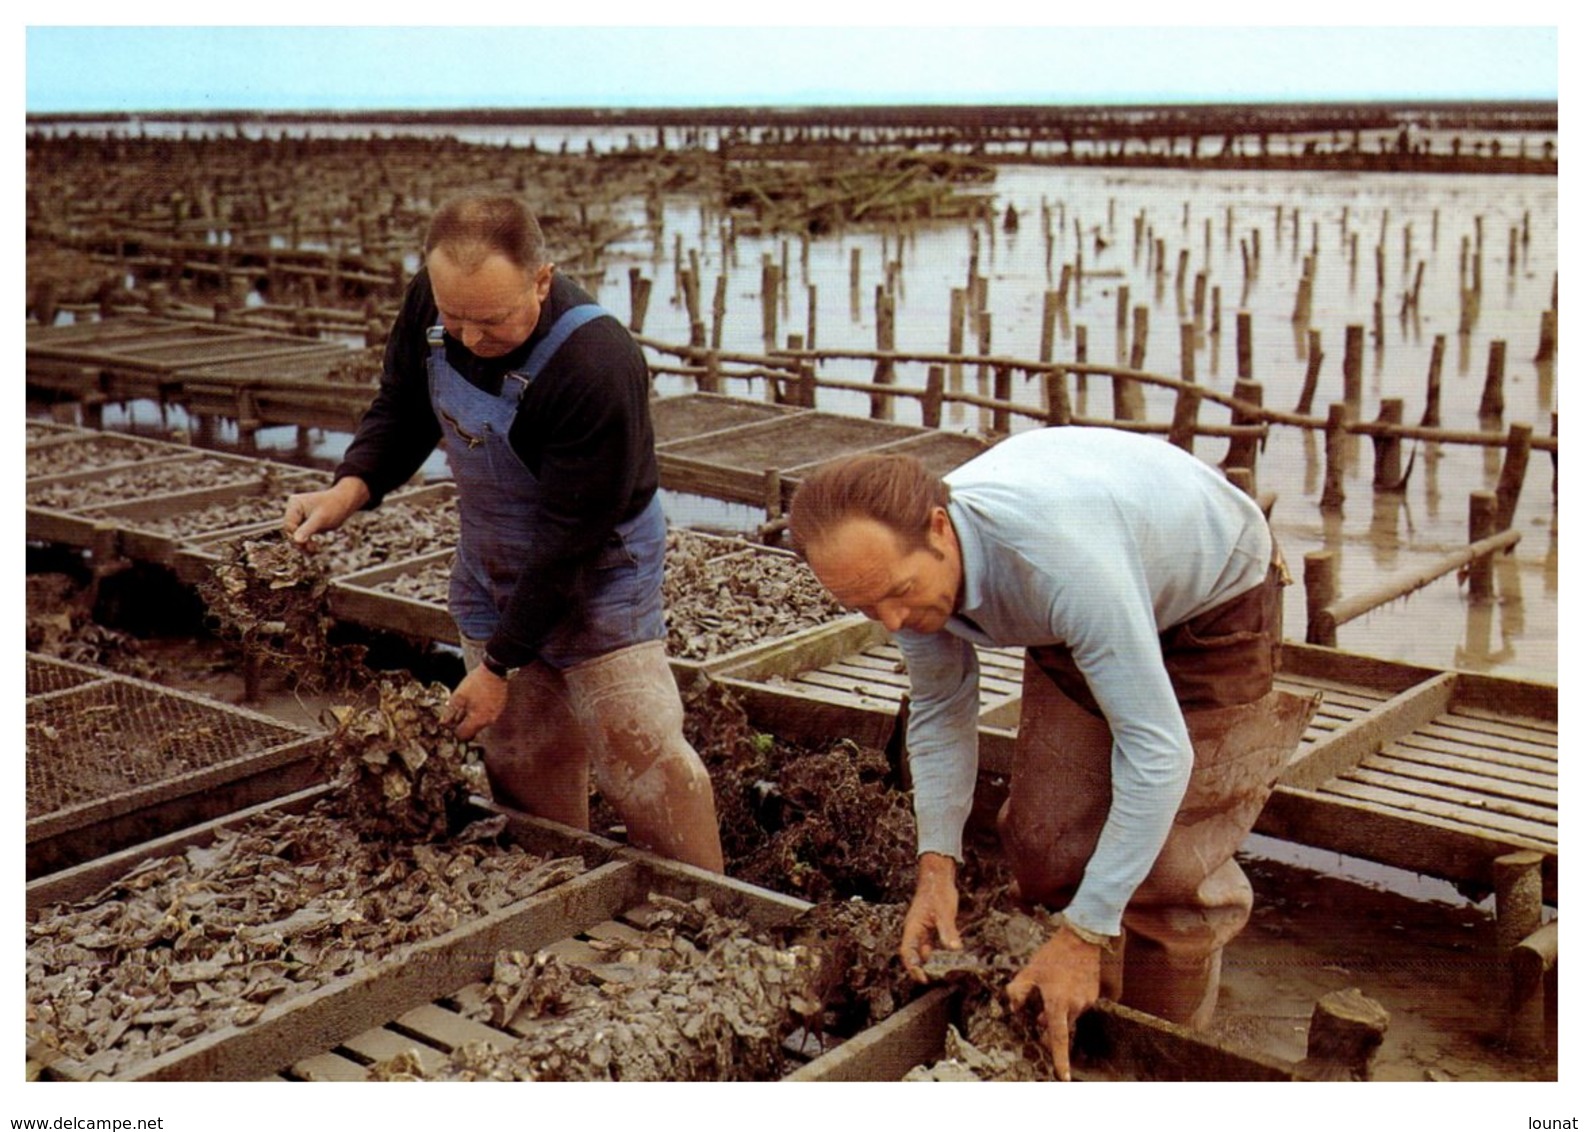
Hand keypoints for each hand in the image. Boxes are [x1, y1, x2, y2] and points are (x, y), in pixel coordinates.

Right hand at [284, 477, 369, 550]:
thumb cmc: (334, 507)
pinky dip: (307, 542)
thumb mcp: (321, 519)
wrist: (345, 504)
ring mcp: (298, 517)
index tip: (304, 544)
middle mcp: (294, 509)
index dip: (295, 535)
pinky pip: (302, 536)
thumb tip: (296, 541)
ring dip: (303, 544)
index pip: (289, 524)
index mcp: (294, 504)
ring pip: (295, 535)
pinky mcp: (304, 524)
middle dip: (299, 541)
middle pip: (290, 530)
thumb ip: (307, 529)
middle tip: (310, 550)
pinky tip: (313, 549)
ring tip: (312, 551)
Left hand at [445, 664, 508, 740]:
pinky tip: (476, 701)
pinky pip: (487, 716)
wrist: (494, 671)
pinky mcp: (499, 708)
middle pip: (472, 731)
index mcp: (477, 720)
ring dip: (472, 718)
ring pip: (480, 723)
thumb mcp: (458, 697)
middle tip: (457, 713)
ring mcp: (495, 715)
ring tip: (467, 705)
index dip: (454, 731)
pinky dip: (480, 712)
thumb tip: (443, 723)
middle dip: (463, 724)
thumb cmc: (475, 683)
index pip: (463, 735)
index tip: (450, 723)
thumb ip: (450, 712)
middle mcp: (488, 721)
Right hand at [899, 852, 961, 981]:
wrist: (938, 877)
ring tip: (944, 974)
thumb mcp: (944, 912)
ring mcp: (923, 929)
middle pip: (915, 955)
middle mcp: (916, 931)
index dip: (912, 967)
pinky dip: (939, 953)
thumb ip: (948, 931)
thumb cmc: (937, 891)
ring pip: (925, 951)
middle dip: (922, 969)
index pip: (908, 952)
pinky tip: (949, 959)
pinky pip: (933, 944)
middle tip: (936, 980)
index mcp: (913, 927)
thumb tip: (954, 949)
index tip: (923, 979)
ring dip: (932, 963)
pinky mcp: (932, 927)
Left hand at [1005, 923, 1102, 1080]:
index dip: (1060, 1060)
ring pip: (1069, 1016)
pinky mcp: (1093, 994)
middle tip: (1038, 1016)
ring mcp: (1087, 1001)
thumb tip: (1015, 1009)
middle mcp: (1075, 1006)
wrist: (1083, 938)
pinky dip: (1068, 1002)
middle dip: (1050, 1028)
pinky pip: (1078, 1005)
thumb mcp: (1029, 971)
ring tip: (1050, 989)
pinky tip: (1063, 983)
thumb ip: (1017, 993)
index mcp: (1058, 1003)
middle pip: (1061, 1028)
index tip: (1063, 1077)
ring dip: (1059, 1011)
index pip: (1059, 1039)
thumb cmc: (1053, 955)